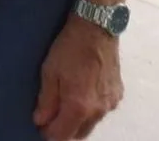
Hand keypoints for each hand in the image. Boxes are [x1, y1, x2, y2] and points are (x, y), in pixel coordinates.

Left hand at [33, 14, 123, 139]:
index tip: (40, 124)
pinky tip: (81, 94)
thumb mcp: (50, 72)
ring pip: (91, 124)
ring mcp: (111, 104)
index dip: (48, 132)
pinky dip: (90, 110)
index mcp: (79, 106)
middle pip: (79, 134)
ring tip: (64, 103)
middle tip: (50, 115)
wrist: (96, 28)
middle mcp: (98, 110)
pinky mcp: (118, 94)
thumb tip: (40, 121)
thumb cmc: (69, 48)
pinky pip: (101, 111)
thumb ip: (46, 100)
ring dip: (77, 121)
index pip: (62, 135)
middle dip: (63, 130)